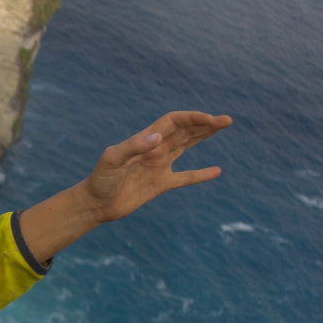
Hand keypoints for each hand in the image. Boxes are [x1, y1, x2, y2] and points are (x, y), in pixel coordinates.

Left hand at [79, 111, 229, 223]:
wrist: (95, 204)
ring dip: (203, 136)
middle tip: (227, 120)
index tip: (209, 120)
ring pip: (186, 146)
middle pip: (184, 130)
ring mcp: (159, 165)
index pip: (173, 122)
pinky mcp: (160, 184)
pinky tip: (216, 171)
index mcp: (144, 140)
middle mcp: (154, 149)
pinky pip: (185, 177)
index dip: (192, 118)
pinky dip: (201, 175)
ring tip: (221, 127)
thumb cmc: (100, 180)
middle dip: (204, 123)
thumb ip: (133, 147)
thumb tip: (157, 138)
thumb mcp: (112, 160)